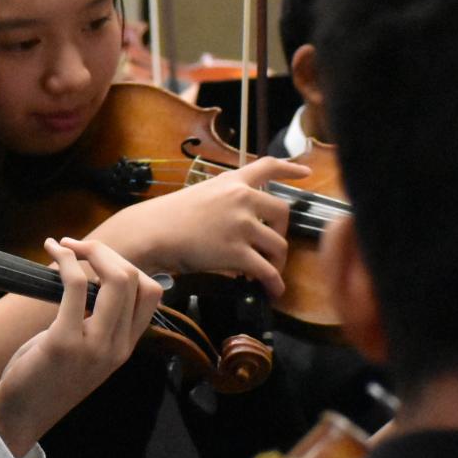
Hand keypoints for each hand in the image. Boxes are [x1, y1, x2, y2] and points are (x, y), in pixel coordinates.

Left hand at [0, 238, 161, 455]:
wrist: (21, 418)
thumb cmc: (45, 378)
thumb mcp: (83, 351)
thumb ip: (96, 321)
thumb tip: (90, 277)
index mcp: (125, 347)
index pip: (152, 294)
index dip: (126, 264)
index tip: (96, 257)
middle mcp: (117, 348)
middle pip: (136, 280)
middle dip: (106, 251)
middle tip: (76, 246)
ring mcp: (95, 347)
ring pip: (115, 279)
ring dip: (90, 250)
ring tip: (63, 246)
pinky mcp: (64, 342)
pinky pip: (76, 287)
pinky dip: (65, 261)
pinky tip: (52, 254)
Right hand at [89, 156, 303, 297]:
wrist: (152, 232)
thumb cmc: (168, 216)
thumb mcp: (200, 195)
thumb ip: (224, 200)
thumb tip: (243, 221)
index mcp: (232, 182)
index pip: (267, 167)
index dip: (290, 169)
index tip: (306, 173)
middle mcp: (241, 198)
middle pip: (282, 212)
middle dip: (281, 231)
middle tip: (272, 246)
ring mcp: (241, 225)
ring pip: (278, 245)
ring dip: (277, 261)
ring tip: (269, 272)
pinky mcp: (238, 252)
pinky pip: (267, 271)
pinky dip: (274, 283)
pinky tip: (273, 291)